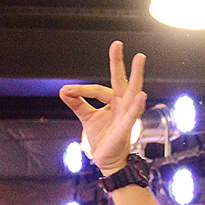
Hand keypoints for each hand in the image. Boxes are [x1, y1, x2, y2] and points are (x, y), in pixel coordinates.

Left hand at [58, 41, 146, 176]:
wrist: (107, 160)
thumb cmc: (103, 139)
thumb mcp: (86, 117)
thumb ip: (77, 103)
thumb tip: (63, 90)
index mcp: (114, 102)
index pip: (98, 89)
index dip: (81, 89)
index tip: (67, 91)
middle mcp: (122, 105)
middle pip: (122, 80)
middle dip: (120, 63)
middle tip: (118, 44)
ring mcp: (126, 115)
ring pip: (132, 92)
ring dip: (137, 75)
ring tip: (140, 59)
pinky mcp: (126, 128)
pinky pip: (133, 115)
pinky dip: (138, 105)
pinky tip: (142, 95)